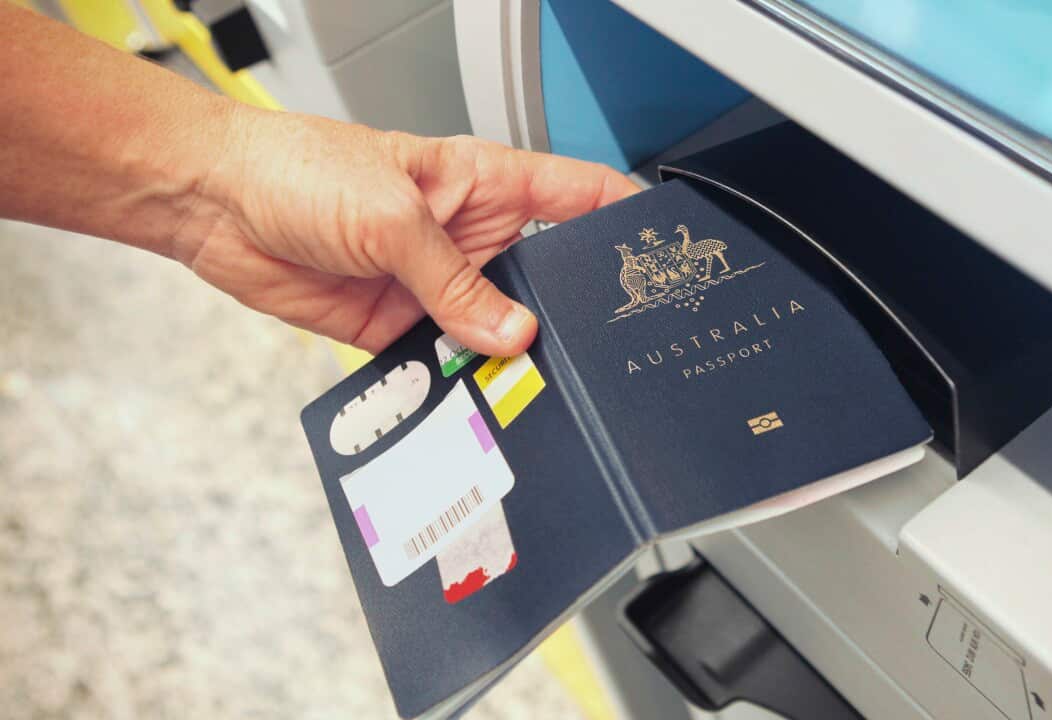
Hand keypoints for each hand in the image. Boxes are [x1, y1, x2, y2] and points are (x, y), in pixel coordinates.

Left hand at [173, 107, 637, 355]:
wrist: (213, 203)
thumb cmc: (295, 168)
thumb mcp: (392, 217)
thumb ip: (455, 281)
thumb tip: (511, 333)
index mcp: (483, 182)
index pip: (578, 194)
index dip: (623, 217)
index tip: (658, 252)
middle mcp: (468, 234)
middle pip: (543, 279)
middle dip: (561, 313)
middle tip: (581, 348)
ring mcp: (435, 283)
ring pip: (495, 331)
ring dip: (504, 357)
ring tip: (521, 381)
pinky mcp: (398, 326)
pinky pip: (443, 364)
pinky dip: (455, 384)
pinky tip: (465, 396)